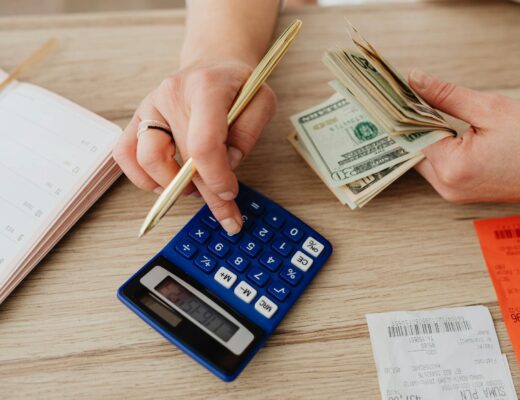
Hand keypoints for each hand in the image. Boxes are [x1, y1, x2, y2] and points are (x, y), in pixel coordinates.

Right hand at [113, 60, 275, 233]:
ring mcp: (150, 106)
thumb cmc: (237, 85)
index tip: (230, 193)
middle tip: (226, 214)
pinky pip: (125, 154)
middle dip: (207, 193)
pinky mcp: (138, 119)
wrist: (213, 64)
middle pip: (182, 158)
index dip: (216, 177)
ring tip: (194, 189)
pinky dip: (142, 177)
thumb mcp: (261, 100)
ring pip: (146, 159)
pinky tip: (165, 183)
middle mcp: (171, 94)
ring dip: (171, 185)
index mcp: (205, 87)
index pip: (204, 143)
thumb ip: (249, 133)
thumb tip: (227, 165)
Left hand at [408, 69, 519, 202]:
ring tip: (421, 109)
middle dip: (411, 124)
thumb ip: (447, 96)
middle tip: (402, 98)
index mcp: (452, 168)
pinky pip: (437, 167)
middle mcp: (447, 186)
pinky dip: (435, 148)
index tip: (393, 95)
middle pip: (413, 151)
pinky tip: (438, 129)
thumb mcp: (490, 109)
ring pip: (423, 160)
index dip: (403, 113)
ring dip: (423, 136)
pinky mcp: (458, 192)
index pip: (412, 136)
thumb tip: (415, 79)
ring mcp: (452, 193)